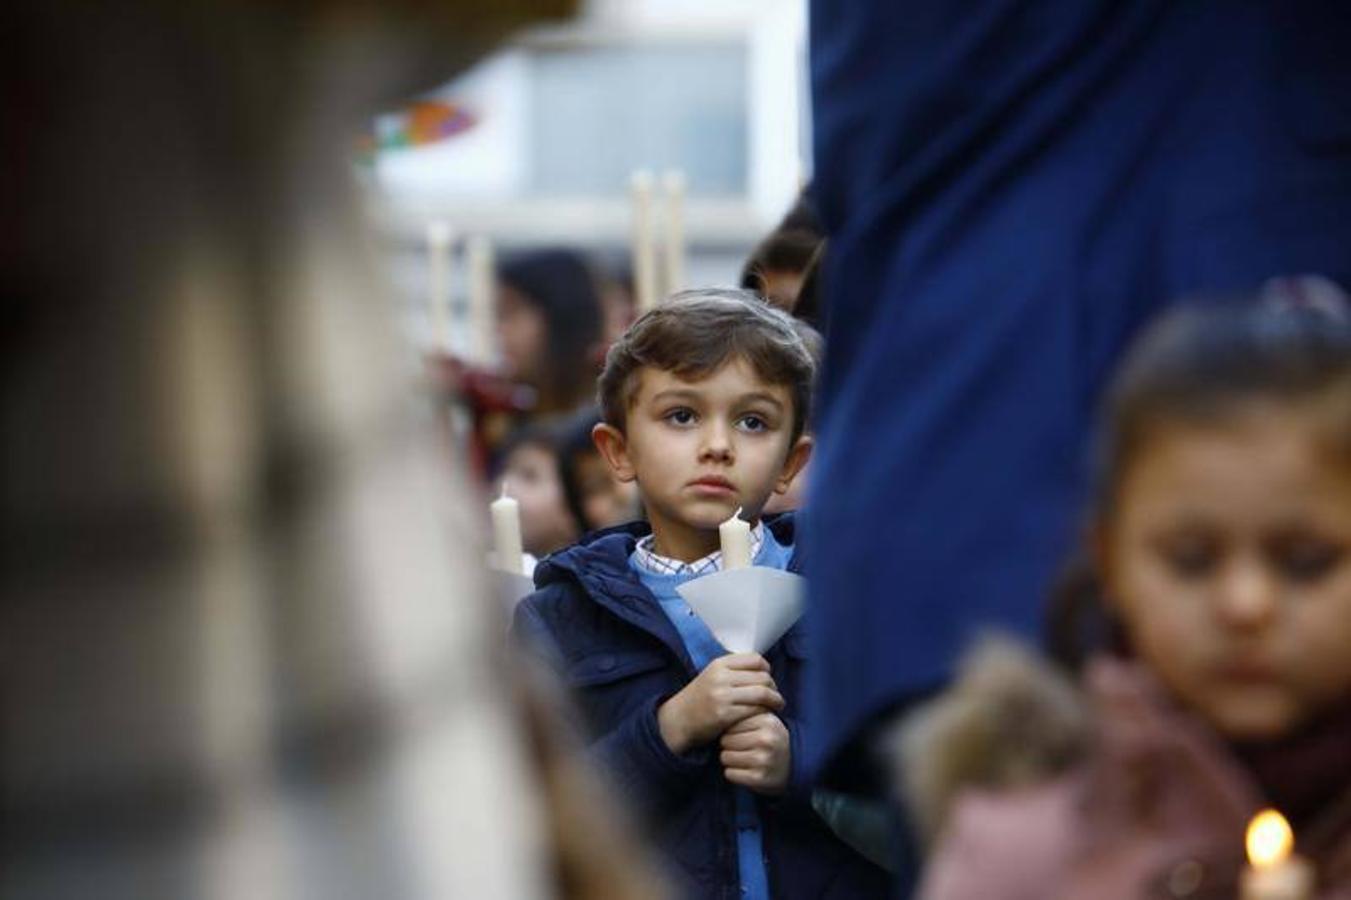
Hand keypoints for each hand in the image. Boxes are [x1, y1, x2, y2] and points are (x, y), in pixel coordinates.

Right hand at [658, 653, 783, 754]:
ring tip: (777, 705)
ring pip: (762, 693)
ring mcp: (723, 696)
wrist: (678, 720)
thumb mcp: (712, 675)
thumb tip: (763, 667)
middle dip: (773, 687)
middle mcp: (721, 677)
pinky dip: (764, 712)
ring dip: (775, 700)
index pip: (755, 659)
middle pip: (762, 677)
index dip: (766, 669)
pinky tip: (764, 715)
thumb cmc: (699, 698)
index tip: (768, 677)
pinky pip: (755, 710)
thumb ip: (734, 670)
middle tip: (775, 695)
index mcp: (719, 664)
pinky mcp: (725, 715)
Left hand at [720, 712, 789, 794]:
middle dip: (729, 746)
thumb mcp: (765, 721)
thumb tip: (719, 712)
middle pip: (725, 740)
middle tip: (743, 749)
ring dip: (730, 760)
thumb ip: (746, 713)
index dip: (732, 730)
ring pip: (725, 757)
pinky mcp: (759, 777)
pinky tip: (745, 771)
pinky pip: (729, 774)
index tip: (742, 735)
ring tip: (744, 759)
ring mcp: (763, 759)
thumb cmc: (772, 741)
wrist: (795, 767)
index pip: (731, 723)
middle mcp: (766, 739)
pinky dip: (734, 774)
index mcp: (767, 721)